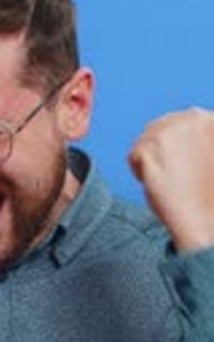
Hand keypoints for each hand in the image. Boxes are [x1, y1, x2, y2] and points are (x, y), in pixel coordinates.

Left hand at [128, 108, 213, 251]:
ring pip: (146, 138)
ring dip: (151, 159)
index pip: (186, 121)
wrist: (207, 223)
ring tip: (166, 182)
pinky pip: (134, 155)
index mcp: (212, 121)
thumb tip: (180, 140)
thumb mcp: (212, 156)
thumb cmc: (211, 199)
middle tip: (172, 177)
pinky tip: (154, 184)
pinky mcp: (150, 146)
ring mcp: (170, 130)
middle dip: (162, 149)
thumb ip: (200, 141)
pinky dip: (139, 171)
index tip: (181, 165)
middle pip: (162, 126)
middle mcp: (193, 118)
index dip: (180, 146)